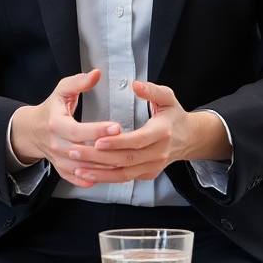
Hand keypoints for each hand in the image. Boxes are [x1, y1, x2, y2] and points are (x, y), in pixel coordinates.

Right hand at [9, 69, 115, 186]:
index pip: (78, 130)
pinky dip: (92, 179)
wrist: (32, 130)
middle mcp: (57, 144)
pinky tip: (108, 175)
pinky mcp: (62, 170)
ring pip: (83, 168)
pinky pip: (78, 178)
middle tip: (127, 147)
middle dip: (104, 151)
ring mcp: (59, 159)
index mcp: (56, 124)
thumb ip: (79, 82)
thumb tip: (96, 74)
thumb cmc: (51, 108)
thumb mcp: (62, 90)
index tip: (116, 127)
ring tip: (123, 162)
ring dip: (103, 168)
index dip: (97, 130)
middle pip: (82, 153)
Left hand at [65, 81, 229, 185]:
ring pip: (124, 174)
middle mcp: (158, 153)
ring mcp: (153, 166)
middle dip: (99, 158)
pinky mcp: (147, 174)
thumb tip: (135, 84)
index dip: (117, 142)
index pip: (138, 140)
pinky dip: (106, 178)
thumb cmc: (174, 115)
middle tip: (74, 151)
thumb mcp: (168, 97)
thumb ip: (152, 90)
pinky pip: (125, 178)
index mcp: (162, 132)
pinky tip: (89, 174)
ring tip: (77, 167)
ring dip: (99, 173)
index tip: (97, 140)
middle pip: (126, 159)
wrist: (188, 138)